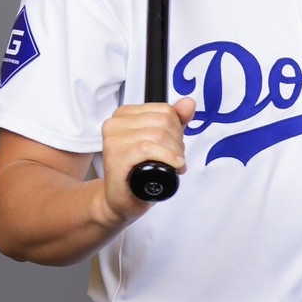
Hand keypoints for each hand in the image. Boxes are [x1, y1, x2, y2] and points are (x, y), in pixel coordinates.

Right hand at [98, 97, 195, 221]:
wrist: (122, 198)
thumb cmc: (138, 170)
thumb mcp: (161, 141)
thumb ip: (176, 120)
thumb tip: (188, 103)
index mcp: (125, 115)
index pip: (164, 109)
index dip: (177, 128)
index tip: (174, 143)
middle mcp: (115, 124)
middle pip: (163, 121)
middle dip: (177, 141)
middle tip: (175, 157)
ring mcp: (114, 139)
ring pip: (158, 134)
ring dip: (174, 152)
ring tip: (173, 164)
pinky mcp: (116, 155)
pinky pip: (148, 148)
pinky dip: (166, 158)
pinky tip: (173, 167)